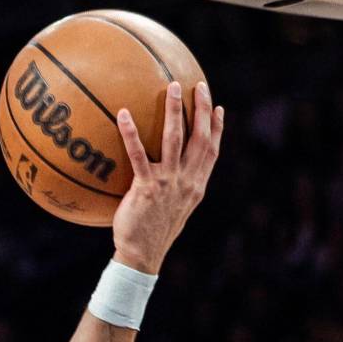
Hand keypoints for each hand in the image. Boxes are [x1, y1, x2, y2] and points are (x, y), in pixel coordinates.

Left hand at [112, 79, 222, 272]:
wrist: (142, 255)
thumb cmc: (153, 233)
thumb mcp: (173, 210)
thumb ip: (176, 189)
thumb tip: (169, 174)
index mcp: (196, 186)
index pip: (212, 152)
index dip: (217, 129)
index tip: (219, 108)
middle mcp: (186, 181)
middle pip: (200, 138)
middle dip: (203, 109)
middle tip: (199, 86)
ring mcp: (168, 182)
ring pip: (175, 139)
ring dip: (175, 110)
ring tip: (172, 87)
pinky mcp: (146, 187)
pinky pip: (138, 155)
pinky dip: (130, 133)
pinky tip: (124, 115)